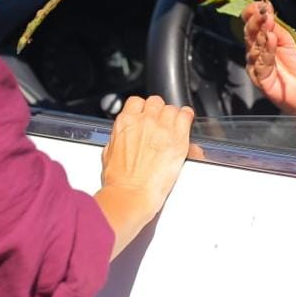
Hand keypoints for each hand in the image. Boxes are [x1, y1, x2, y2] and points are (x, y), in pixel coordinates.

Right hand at [100, 95, 194, 217]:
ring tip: (172, 126)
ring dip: (172, 116)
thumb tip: (125, 135)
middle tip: (158, 123)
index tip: (145, 115)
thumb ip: (120, 137)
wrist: (131, 195)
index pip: (136, 102)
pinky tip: (185, 122)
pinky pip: (186, 116)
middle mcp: (145, 121)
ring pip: (171, 108)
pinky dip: (187, 117)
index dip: (142, 109)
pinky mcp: (179, 139)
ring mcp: (163, 128)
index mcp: (126, 122)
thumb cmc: (118, 181)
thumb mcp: (109, 152)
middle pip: (156, 102)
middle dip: (157, 111)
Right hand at [243, 1, 295, 116]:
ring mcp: (258, 66)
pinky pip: (260, 64)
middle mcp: (258, 51)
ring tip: (268, 24)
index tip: (259, 5)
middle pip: (250, 34)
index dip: (252, 14)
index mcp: (264, 39)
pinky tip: (271, 40)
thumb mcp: (291, 38)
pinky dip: (266, 51)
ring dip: (260, 34)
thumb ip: (277, 26)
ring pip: (253, 48)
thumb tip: (265, 6)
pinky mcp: (261, 80)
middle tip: (262, 12)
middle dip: (255, 22)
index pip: (252, 24)